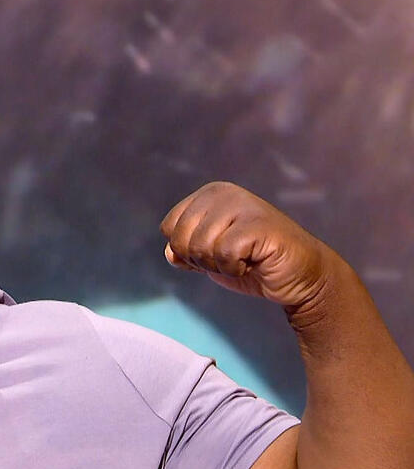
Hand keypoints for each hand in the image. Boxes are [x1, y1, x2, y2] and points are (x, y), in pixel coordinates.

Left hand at [160, 181, 336, 311]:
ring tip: (244, 259)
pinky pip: (224, 254)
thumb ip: (184, 251)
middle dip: (200, 260)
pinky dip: (235, 268)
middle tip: (230, 259)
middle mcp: (223, 193)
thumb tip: (171, 253)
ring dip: (219, 265)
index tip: (214, 253)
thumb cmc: (252, 263)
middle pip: (180, 238)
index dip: (185, 251)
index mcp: (209, 194)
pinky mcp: (257, 224)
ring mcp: (242, 205)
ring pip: (200, 247)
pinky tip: (254, 262)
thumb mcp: (208, 257)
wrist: (300, 276)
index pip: (169, 227)